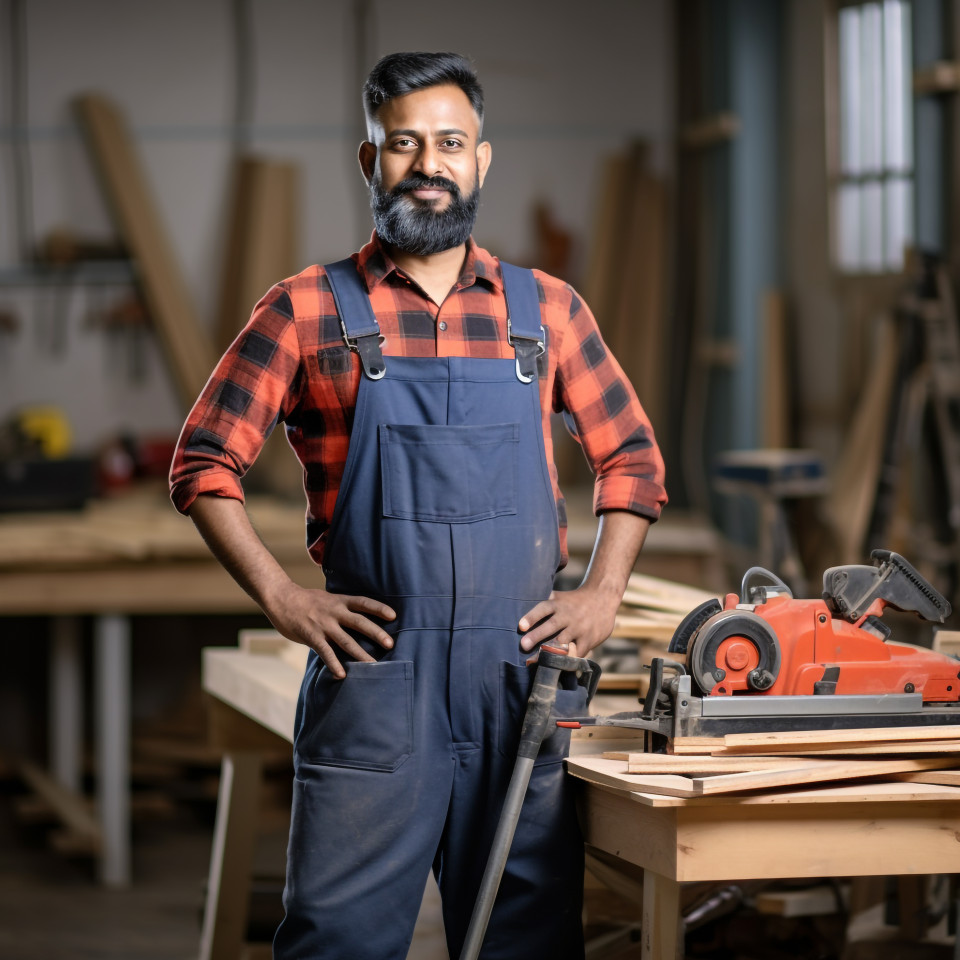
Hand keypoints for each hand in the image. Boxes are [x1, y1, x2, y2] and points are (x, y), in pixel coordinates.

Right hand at [265, 582, 395, 679]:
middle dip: (376, 633)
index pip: (363, 603)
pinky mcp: (311, 636)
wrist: (280, 598)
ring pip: (346, 640)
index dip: (379, 608)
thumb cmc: (305, 600)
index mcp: (339, 601)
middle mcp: (334, 612)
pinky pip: (325, 652)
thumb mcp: (326, 599)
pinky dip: (334, 663)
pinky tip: (341, 674)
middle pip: (359, 622)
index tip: (394, 616)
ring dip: (360, 653)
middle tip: (390, 644)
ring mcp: (323, 624)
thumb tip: (355, 618)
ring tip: (372, 665)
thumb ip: (340, 608)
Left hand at [518, 584, 619, 658]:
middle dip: (537, 636)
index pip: (543, 609)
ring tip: (536, 662)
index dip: (532, 617)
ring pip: (563, 642)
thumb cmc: (574, 600)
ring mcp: (579, 629)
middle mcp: (568, 616)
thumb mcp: (559, 597)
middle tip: (523, 646)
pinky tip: (556, 669)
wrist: (602, 597)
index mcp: (558, 605)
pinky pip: (577, 653)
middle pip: (551, 626)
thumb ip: (543, 602)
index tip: (520, 626)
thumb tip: (519, 604)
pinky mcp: (589, 639)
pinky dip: (567, 661)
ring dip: (549, 652)